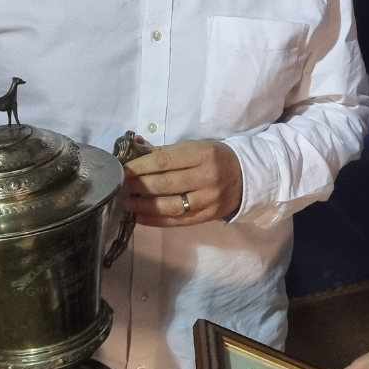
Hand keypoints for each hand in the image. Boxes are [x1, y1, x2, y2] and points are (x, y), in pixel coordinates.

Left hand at [122, 139, 242, 226]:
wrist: (246, 176)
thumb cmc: (215, 158)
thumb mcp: (196, 147)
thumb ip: (167, 152)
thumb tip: (136, 151)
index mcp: (202, 154)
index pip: (165, 161)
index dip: (141, 167)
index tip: (123, 170)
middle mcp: (207, 177)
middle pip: (166, 183)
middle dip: (139, 186)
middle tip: (122, 187)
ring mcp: (209, 199)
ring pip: (171, 205)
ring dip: (145, 205)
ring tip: (129, 203)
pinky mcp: (209, 215)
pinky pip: (179, 221)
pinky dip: (157, 220)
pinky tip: (141, 217)